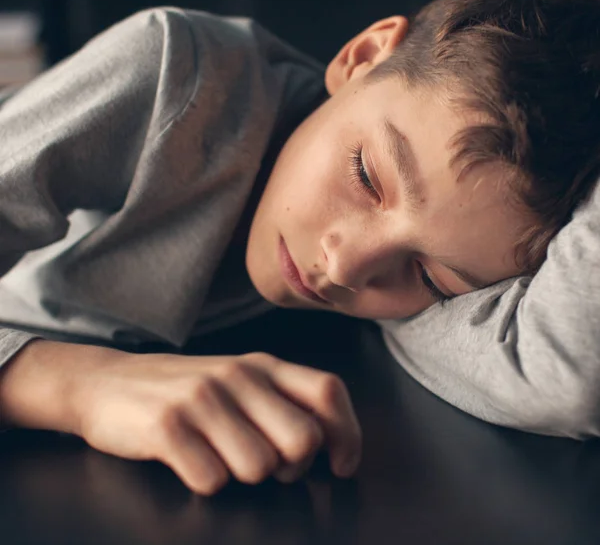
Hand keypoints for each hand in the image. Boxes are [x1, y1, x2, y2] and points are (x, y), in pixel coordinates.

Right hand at [78, 350, 361, 494]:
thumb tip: (327, 442)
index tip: (341, 465)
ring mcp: (203, 398)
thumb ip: (282, 400)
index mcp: (263, 365)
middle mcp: (239, 376)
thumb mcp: (238, 380)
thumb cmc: (185, 388)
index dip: (346, 433)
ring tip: (218, 455)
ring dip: (242, 475)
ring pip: (259, 468)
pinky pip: (212, 480)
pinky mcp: (168, 425)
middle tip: (269, 466)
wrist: (107, 381)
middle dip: (292, 468)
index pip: (328, 391)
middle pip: (302, 439)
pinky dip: (205, 481)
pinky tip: (189, 459)